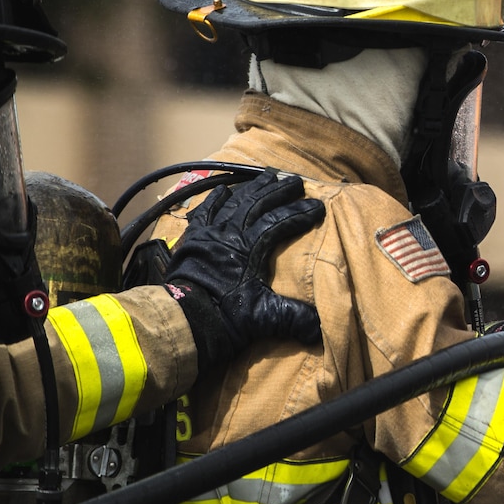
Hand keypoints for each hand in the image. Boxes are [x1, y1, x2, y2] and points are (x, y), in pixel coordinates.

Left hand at [163, 169, 324, 375]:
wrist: (183, 321)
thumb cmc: (224, 318)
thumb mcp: (265, 317)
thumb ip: (295, 318)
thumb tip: (320, 328)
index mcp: (250, 247)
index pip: (280, 222)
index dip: (301, 213)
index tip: (318, 205)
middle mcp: (230, 233)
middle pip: (258, 203)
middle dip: (279, 190)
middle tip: (296, 180)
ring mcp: (209, 233)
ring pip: (235, 201)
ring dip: (253, 187)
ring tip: (268, 175)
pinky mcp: (193, 239)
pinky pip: (204, 211)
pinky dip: (215, 200)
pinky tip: (224, 190)